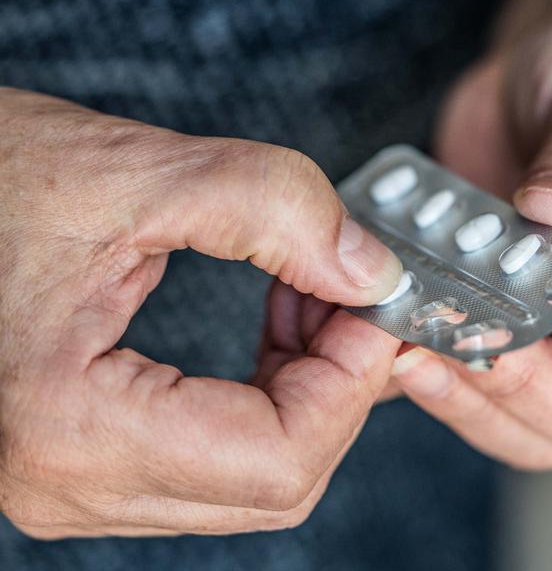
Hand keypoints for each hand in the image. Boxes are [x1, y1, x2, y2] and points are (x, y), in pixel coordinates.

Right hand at [0, 88, 402, 538]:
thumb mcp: (137, 172)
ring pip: (254, 473)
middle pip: (276, 480)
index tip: (377, 304)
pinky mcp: (92, 453)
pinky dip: (271, 392)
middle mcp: (70, 482)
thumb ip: (270, 209)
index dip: (352, 379)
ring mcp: (80, 479)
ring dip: (308, 387)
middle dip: (338, 385)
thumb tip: (369, 272)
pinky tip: (278, 320)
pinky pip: (220, 452)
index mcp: (70, 426)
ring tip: (314, 296)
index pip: (278, 457)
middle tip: (354, 297)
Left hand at [391, 3, 551, 469]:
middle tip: (462, 337)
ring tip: (413, 349)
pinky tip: (394, 349)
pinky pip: (474, 396)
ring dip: (470, 397)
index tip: (544, 290)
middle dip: (527, 381)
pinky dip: (435, 387)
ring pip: (532, 424)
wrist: (541, 87)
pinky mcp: (499, 338)